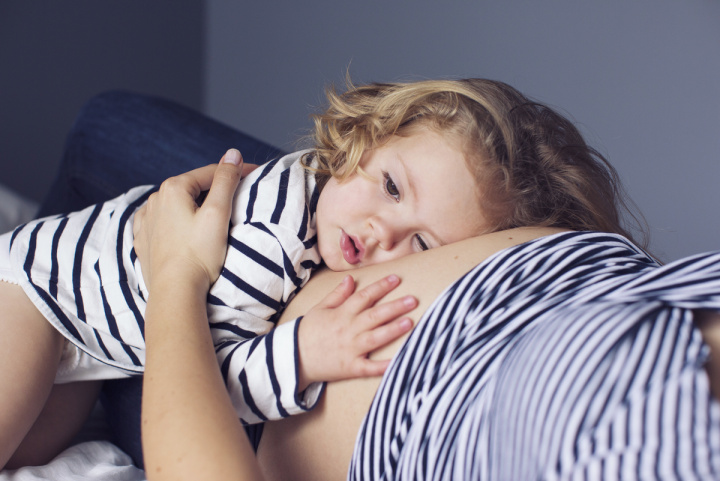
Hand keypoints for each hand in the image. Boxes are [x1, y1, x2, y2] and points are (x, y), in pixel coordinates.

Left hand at [133, 149, 249, 293]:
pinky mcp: (144, 242)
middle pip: (193, 188)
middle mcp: (154, 200)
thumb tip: (232, 154)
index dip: (235, 172)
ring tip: (212, 215)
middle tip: (237, 197)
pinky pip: (162, 223)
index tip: (255, 176)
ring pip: (176, 205)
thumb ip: (226, 180)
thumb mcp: (218, 213)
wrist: (175, 292)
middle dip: (214, 189)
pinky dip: (175, 221)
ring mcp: (146, 221)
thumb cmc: (199, 254)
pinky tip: (184, 228)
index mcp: (173, 188)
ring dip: (194, 205)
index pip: (210, 173)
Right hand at [297, 275, 416, 389]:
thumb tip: (351, 279)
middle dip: (394, 307)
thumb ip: (337, 294)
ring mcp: (350, 349)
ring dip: (392, 330)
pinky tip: (398, 362)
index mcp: (341, 314)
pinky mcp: (351, 368)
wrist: (292, 358)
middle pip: (374, 315)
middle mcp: (348, 330)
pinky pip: (370, 367)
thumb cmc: (308, 332)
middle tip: (413, 300)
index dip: (380, 287)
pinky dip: (383, 366)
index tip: (396, 279)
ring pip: (375, 338)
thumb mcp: (320, 308)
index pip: (364, 297)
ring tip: (409, 322)